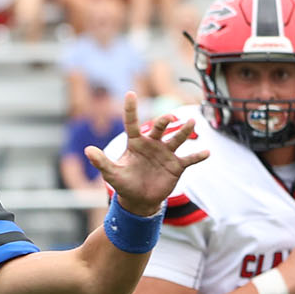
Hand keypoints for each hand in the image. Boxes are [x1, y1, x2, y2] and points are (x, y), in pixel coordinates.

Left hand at [85, 93, 205, 212]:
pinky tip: (207, 152)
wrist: (140, 199)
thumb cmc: (124, 183)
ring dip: (185, 131)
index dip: (130, 108)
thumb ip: (101, 162)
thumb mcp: (112, 174)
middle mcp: (152, 144)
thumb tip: (87, 150)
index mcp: (135, 142)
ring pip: (177, 139)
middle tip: (170, 117)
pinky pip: (189, 159)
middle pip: (160, 127)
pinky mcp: (176, 166)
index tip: (130, 93)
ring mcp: (166, 153)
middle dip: (165, 121)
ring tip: (192, 122)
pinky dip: (198, 156)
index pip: (132, 122)